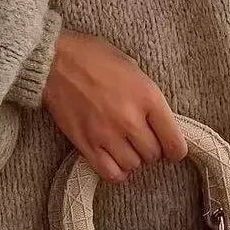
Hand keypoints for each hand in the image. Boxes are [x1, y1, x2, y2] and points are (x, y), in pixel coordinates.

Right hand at [41, 30, 187, 181]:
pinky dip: (116, 171)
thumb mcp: (131, 67)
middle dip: (152, 150)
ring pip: (133, 165)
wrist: (54, 60)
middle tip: (142, 139)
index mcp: (147, 97)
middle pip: (153, 155)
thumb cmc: (92, 56)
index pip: (174, 142)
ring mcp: (107, 134)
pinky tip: (115, 160)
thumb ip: (146, 96)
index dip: (176, 149)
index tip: (172, 148)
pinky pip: (110, 173)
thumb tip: (157, 120)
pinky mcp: (86, 144)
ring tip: (126, 145)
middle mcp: (130, 119)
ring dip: (133, 158)